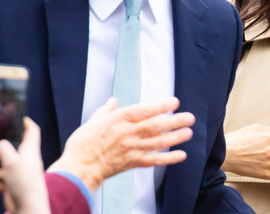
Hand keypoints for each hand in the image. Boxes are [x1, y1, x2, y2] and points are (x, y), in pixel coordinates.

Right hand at [0, 118, 49, 213]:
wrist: (28, 210)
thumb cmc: (25, 184)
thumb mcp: (13, 161)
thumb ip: (4, 148)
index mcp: (30, 150)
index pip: (32, 130)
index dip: (25, 121)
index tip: (14, 115)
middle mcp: (25, 160)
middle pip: (14, 146)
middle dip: (1, 142)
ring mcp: (18, 173)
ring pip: (2, 164)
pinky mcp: (11, 185)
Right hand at [48, 97, 194, 192]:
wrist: (80, 167)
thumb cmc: (83, 143)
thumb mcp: (92, 121)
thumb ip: (106, 110)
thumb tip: (113, 101)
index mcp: (118, 120)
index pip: (144, 110)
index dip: (161, 106)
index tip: (175, 102)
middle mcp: (128, 133)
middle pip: (156, 126)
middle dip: (175, 121)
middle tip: (190, 118)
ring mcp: (132, 149)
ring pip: (158, 142)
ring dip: (175, 137)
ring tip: (189, 133)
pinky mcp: (133, 162)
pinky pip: (154, 160)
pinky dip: (169, 158)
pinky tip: (181, 155)